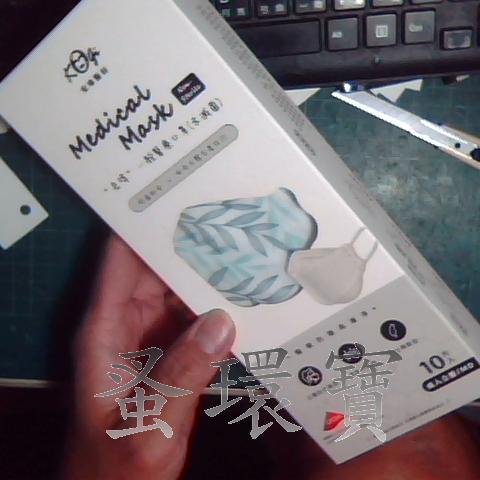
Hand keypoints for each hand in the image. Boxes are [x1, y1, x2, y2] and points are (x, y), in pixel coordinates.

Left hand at [63, 234, 234, 479]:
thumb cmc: (116, 465)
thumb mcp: (147, 424)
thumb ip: (181, 374)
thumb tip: (221, 321)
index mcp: (106, 328)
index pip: (121, 259)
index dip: (143, 224)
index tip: (179, 197)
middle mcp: (127, 323)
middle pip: (156, 269)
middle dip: (189, 245)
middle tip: (233, 220)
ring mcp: (151, 337)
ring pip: (179, 292)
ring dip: (207, 275)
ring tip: (247, 251)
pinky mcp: (171, 354)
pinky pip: (194, 319)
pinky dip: (216, 307)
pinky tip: (245, 298)